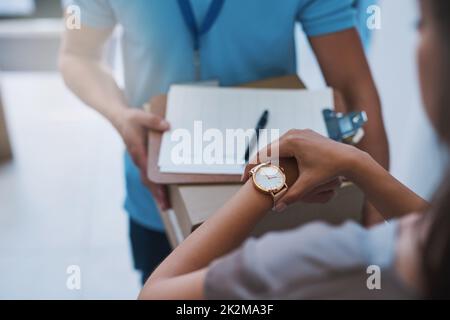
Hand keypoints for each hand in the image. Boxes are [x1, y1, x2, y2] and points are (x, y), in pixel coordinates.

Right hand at [116, 108, 170, 209]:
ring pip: (148, 180)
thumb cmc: (131, 119)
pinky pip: (150, 175)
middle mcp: (139, 159)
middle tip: (166, 207)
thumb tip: (167, 126)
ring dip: (157, 193)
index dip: (155, 184)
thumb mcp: (140, 115)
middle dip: (157, 194)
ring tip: (166, 205)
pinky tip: (163, 192)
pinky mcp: (143, 161)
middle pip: (148, 181)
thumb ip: (153, 120)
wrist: (119, 119)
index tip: (161, 194)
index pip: (147, 171)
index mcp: (138, 151)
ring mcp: (140, 161)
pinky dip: (156, 185)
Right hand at [243, 129, 360, 209]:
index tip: (244, 180)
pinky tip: (273, 166)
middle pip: (267, 149)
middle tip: (246, 177)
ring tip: (258, 173)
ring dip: (266, 159)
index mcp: (291, 142)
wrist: (350, 158)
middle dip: (256, 163)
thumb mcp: (309, 183)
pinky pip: (285, 144)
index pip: (264, 154)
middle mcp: (293, 133)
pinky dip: (277, 154)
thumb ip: (292, 196)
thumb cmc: (330, 170)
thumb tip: (277, 209)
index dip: (252, 168)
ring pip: (276, 146)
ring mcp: (299, 132)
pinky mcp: (304, 134)